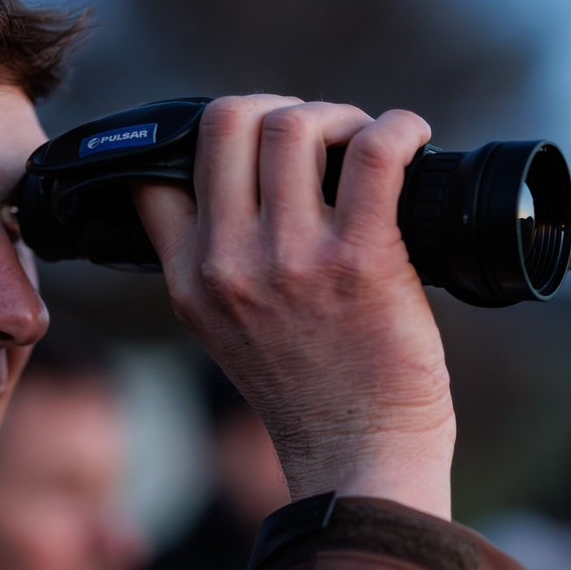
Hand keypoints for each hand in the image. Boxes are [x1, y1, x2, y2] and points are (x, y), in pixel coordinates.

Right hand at [132, 95, 455, 519]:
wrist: (356, 458)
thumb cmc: (309, 394)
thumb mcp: (227, 331)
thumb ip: (219, 265)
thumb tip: (252, 182)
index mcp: (190, 281)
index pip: (159, 174)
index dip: (213, 144)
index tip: (259, 158)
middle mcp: (229, 265)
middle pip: (228, 122)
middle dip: (279, 111)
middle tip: (319, 141)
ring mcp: (292, 261)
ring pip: (296, 125)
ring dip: (338, 117)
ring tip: (363, 146)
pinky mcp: (361, 261)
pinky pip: (375, 151)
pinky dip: (398, 128)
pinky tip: (411, 139)